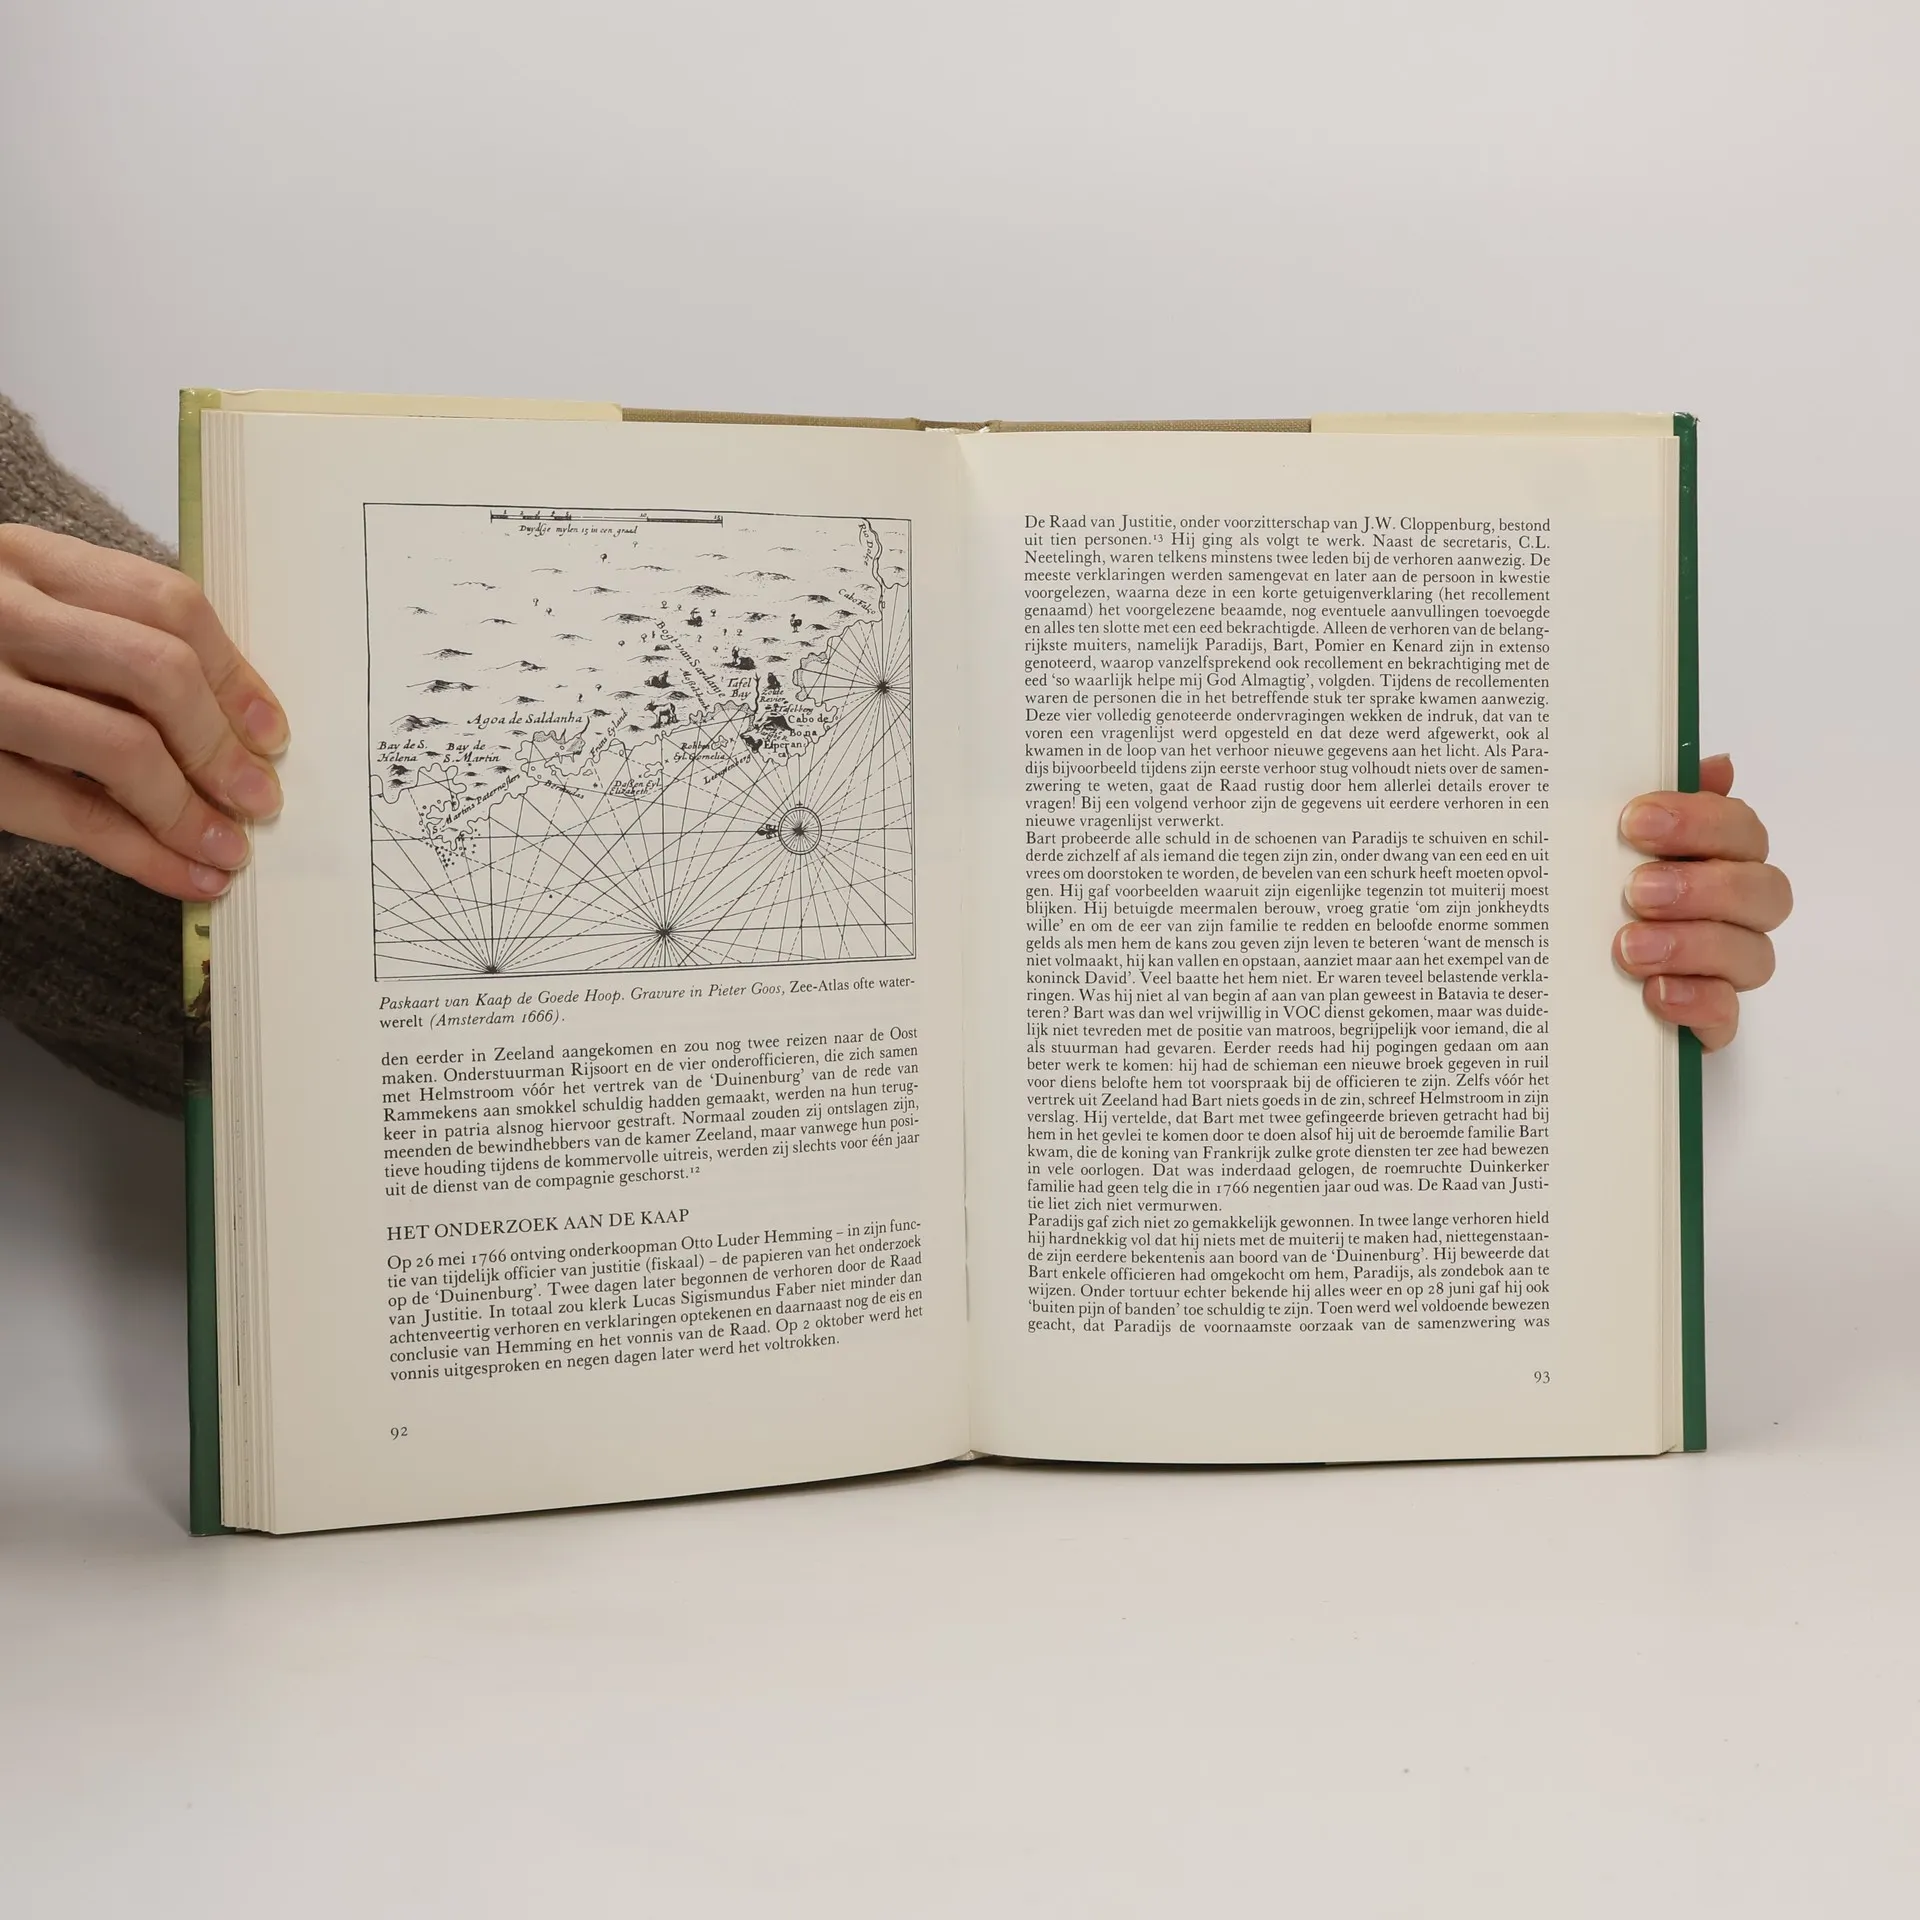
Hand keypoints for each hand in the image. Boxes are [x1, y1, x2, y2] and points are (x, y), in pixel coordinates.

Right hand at [0, 525, 287, 899]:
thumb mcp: (17, 605)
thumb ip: (97, 635)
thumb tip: (231, 716)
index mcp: (25, 558)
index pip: (166, 605)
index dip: (237, 674)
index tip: (271, 731)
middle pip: (155, 672)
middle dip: (222, 745)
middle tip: (261, 795)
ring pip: (117, 746)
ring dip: (190, 808)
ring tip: (230, 848)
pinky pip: (66, 812)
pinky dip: (142, 852)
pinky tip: (187, 877)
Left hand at [1614, 753, 1791, 1051]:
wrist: (1560, 978)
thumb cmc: (1594, 896)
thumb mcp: (1603, 844)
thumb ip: (1657, 805)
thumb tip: (1716, 764)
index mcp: (1717, 858)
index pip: (1741, 829)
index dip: (1699, 821)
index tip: (1635, 821)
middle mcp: (1735, 911)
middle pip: (1765, 892)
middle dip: (1703, 887)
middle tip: (1637, 890)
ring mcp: (1727, 969)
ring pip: (1753, 955)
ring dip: (1693, 945)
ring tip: (1630, 946)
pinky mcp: (1709, 1020)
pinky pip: (1727, 1015)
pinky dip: (1696, 1003)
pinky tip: (1655, 994)